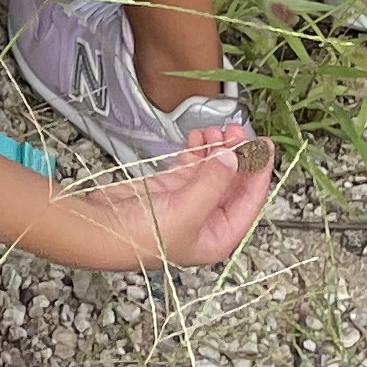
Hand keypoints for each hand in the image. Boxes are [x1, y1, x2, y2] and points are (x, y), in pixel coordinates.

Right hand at [39, 137, 275, 271]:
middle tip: (234, 131)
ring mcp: (187, 202)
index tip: (264, 146)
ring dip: (216, 149)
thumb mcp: (186, 211)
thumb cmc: (142, 236)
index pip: (249, 201)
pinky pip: (190, 165)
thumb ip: (213, 183)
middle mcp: (206, 220)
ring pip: (212, 170)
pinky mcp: (168, 188)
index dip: (258, 172)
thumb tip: (233, 158)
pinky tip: (196, 137)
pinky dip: (195, 150)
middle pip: (232, 183)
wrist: (102, 229)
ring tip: (213, 130)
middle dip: (236, 155)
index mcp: (219, 236)